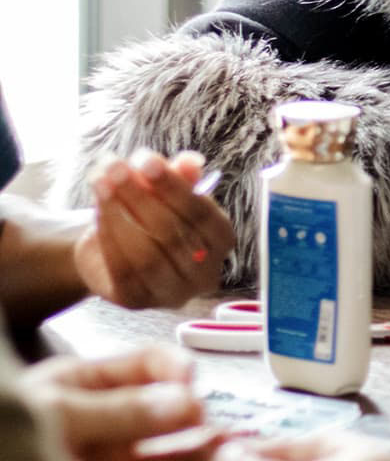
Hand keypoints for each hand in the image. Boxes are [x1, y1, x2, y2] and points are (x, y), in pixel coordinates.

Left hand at [19, 345, 224, 460]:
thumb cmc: (6, 440)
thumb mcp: (56, 415)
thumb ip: (119, 410)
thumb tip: (185, 400)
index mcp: (84, 390)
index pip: (146, 366)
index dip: (174, 369)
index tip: (193, 382)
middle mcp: (106, 431)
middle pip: (169, 415)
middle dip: (200, 418)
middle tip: (219, 427)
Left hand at [75, 149, 234, 308]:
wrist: (115, 254)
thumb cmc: (150, 217)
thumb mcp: (167, 192)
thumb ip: (181, 177)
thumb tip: (190, 162)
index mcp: (221, 241)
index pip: (202, 214)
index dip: (174, 186)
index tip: (146, 159)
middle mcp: (204, 273)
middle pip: (173, 233)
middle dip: (140, 195)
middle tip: (115, 166)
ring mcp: (172, 292)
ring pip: (147, 254)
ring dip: (119, 214)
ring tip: (100, 182)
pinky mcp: (137, 301)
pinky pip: (122, 270)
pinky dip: (108, 237)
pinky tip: (96, 209)